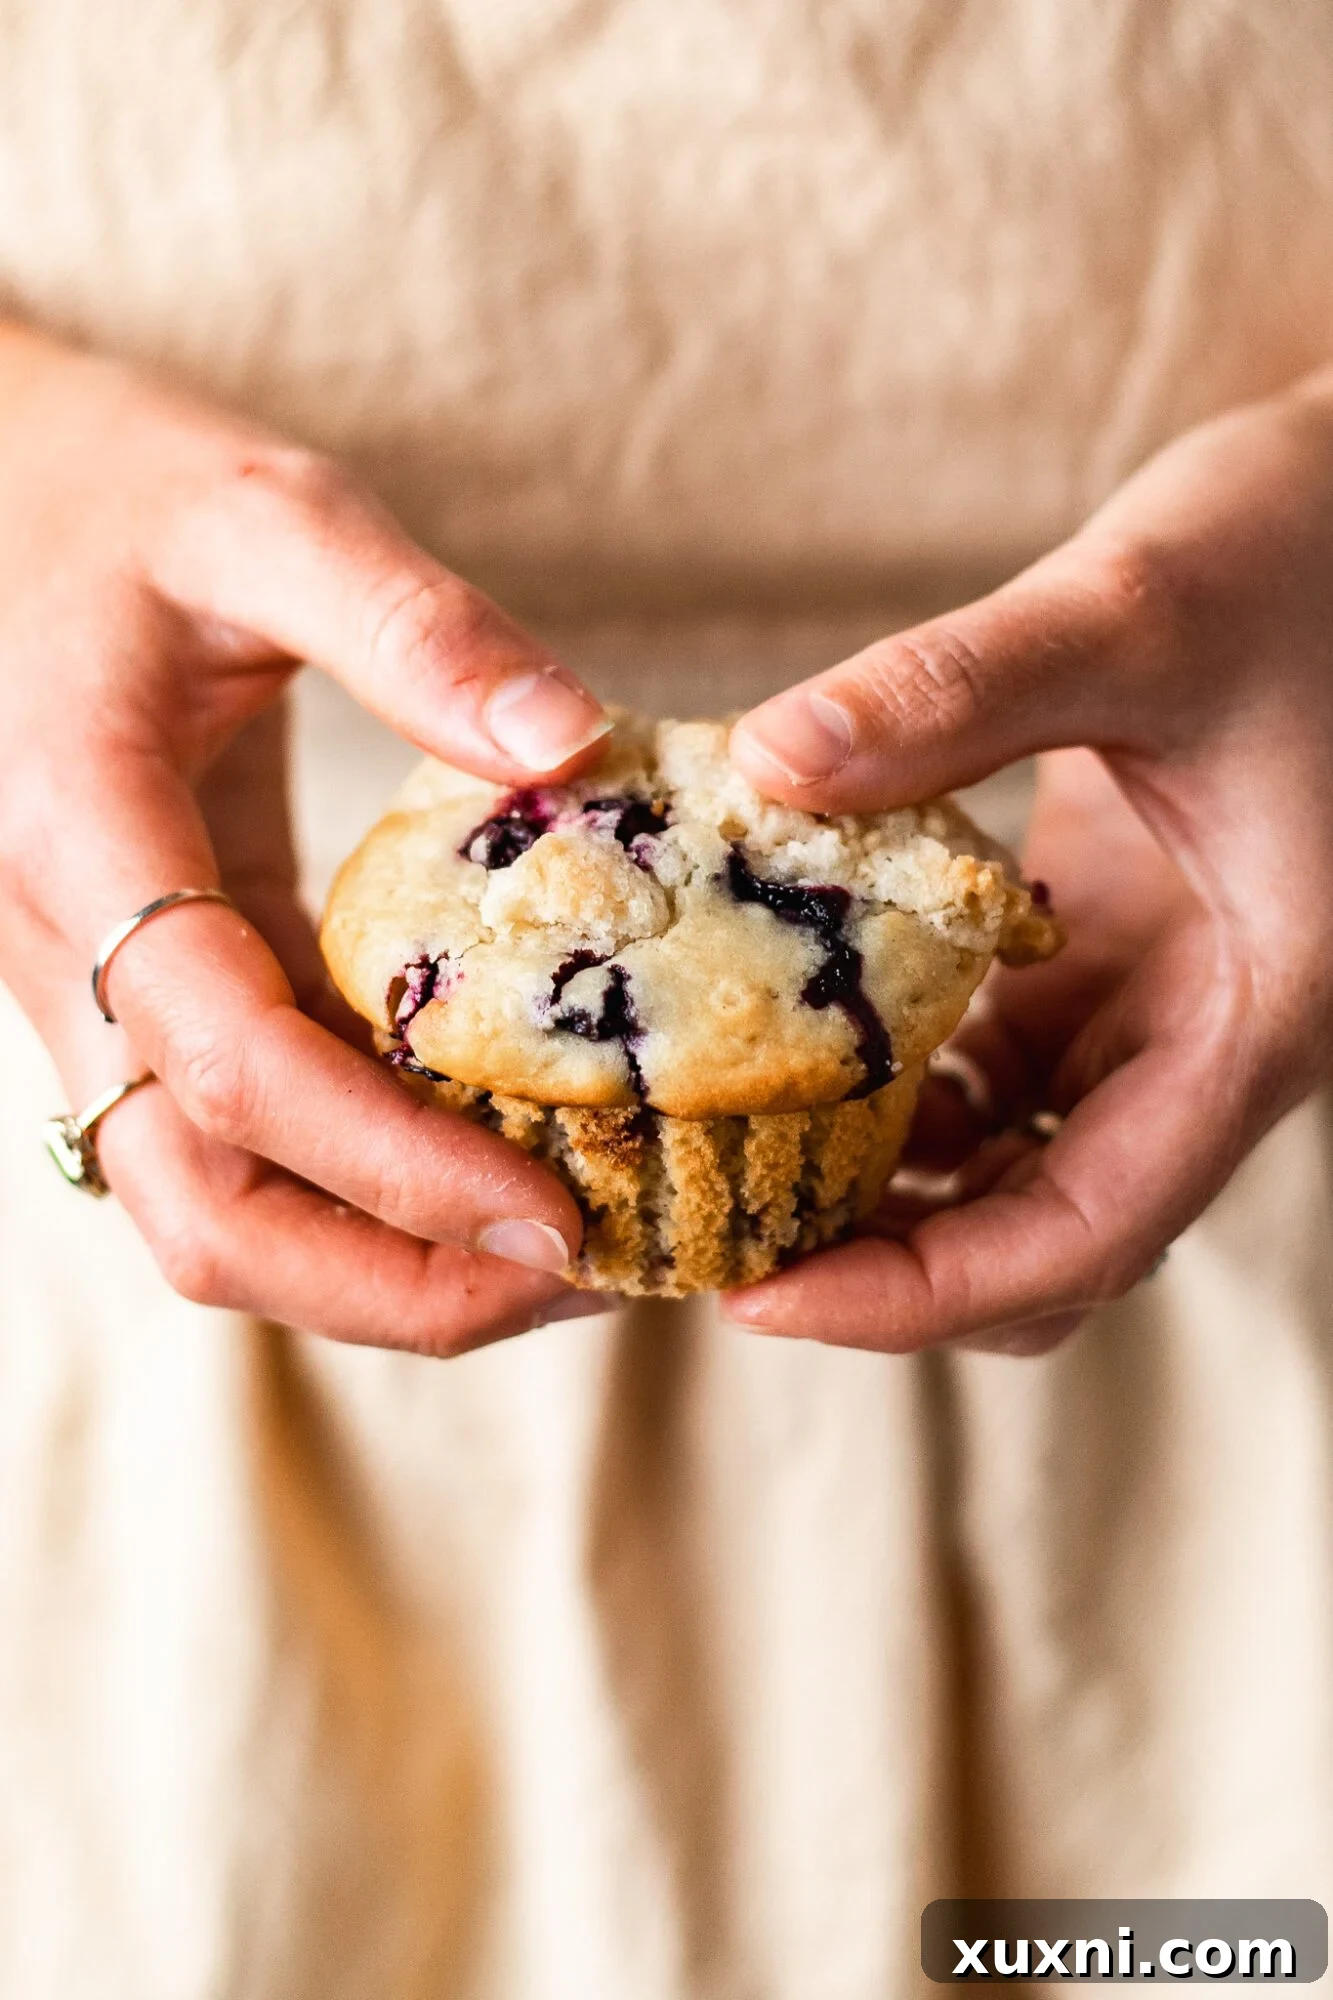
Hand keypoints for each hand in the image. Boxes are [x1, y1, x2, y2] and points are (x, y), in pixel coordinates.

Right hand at [0, 325, 613, 1351]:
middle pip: (197, 1210)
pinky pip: (241, 1147)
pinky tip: (493, 1168)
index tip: (551, 1207)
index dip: (389, 1162)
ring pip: (207, 1210)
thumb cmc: (126, 496)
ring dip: (374, 1271)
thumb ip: (412, 623)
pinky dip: (361, 1195)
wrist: (1, 500)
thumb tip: (573, 745)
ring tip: (554, 1255)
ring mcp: (100, 996)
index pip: (228, 1061)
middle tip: (572, 1273)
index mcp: (81, 838)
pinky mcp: (154, 1000)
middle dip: (384, 1283)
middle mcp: (67, 957)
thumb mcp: (268, 512)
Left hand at [725, 368, 1332, 1352]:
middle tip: (721, 1244)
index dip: (923, 1294)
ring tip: (726, 1157)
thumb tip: (768, 765)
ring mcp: (1156, 1002)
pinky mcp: (1107, 950)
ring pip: (1018, 1167)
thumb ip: (958, 690)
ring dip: (886, 1185)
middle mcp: (1207, 1041)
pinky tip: (791, 1036)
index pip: (1086, 1233)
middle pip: (1046, 1237)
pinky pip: (995, 1067)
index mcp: (1253, 1018)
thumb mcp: (1135, 607)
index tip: (761, 1300)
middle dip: (892, 1269)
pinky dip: (897, 1080)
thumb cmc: (1302, 549)